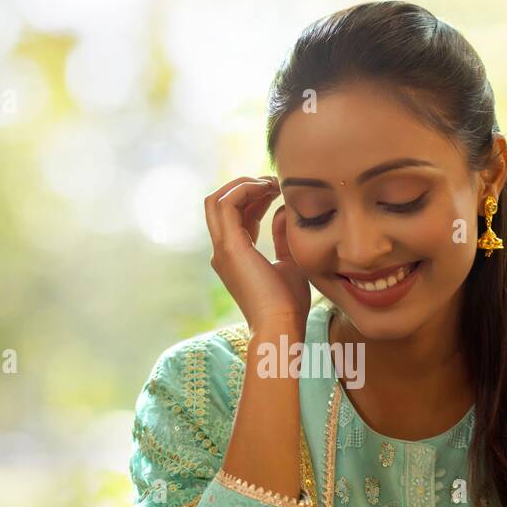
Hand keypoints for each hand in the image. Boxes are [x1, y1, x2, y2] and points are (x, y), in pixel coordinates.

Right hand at [203, 174, 310, 330]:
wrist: (281, 325)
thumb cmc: (288, 303)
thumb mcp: (289, 262)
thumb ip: (282, 236)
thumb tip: (281, 210)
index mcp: (235, 256)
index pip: (236, 215)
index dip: (255, 197)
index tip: (278, 190)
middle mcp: (222, 251)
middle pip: (220, 204)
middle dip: (244, 185)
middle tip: (273, 181)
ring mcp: (222, 249)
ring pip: (217, 200)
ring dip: (243, 184)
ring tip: (271, 182)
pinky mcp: (230, 247)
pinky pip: (227, 204)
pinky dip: (245, 189)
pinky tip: (268, 189)